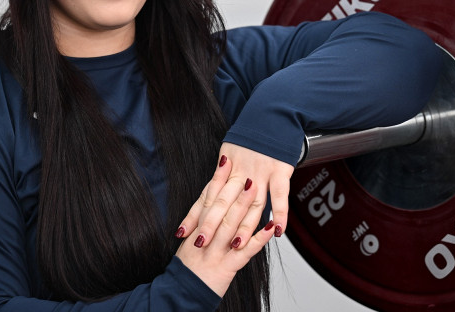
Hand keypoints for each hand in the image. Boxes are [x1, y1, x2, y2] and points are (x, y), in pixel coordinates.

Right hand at [175, 155, 275, 296]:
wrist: (181, 294)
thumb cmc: (188, 269)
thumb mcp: (190, 243)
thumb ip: (200, 224)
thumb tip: (210, 206)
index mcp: (196, 229)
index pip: (207, 199)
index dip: (217, 178)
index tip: (225, 160)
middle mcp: (206, 238)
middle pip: (220, 208)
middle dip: (233, 187)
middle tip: (244, 167)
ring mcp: (218, 251)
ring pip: (232, 225)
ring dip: (245, 206)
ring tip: (256, 188)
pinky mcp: (228, 266)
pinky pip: (247, 251)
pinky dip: (260, 238)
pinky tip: (273, 226)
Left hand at [176, 142, 293, 250]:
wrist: (271, 114)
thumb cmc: (250, 137)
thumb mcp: (229, 154)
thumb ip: (221, 177)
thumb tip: (208, 198)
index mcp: (225, 169)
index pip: (205, 196)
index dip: (193, 215)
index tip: (182, 233)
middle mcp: (240, 172)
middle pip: (223, 202)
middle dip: (212, 224)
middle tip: (201, 243)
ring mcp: (261, 172)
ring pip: (251, 202)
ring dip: (244, 225)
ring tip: (236, 244)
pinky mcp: (280, 170)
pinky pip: (280, 194)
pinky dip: (280, 212)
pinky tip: (277, 230)